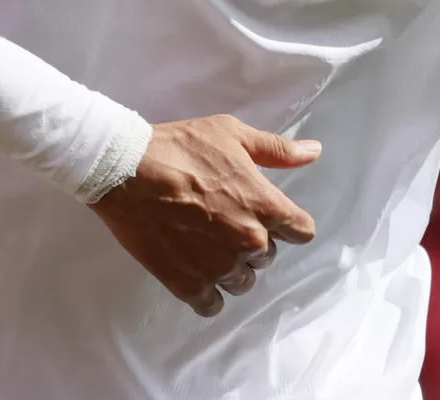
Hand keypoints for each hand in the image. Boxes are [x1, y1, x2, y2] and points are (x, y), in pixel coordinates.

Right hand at [88, 115, 319, 317]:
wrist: (125, 170)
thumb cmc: (181, 147)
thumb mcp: (233, 135)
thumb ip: (277, 150)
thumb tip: (314, 152)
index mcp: (263, 205)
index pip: (302, 231)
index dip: (291, 223)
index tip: (275, 217)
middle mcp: (247, 241)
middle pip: (268, 255)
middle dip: (254, 241)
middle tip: (226, 221)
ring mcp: (217, 266)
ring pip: (242, 281)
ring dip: (232, 268)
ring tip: (208, 245)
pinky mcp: (186, 283)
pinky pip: (212, 304)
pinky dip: (208, 293)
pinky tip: (197, 273)